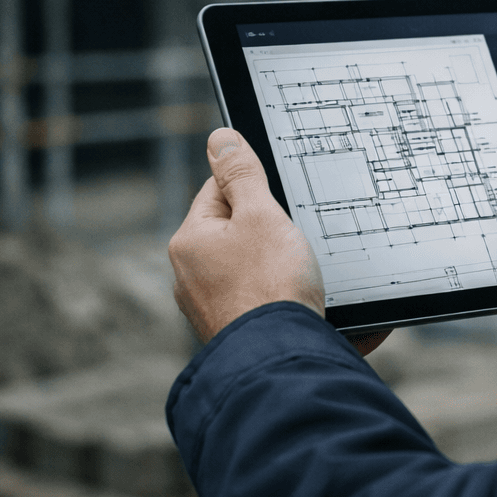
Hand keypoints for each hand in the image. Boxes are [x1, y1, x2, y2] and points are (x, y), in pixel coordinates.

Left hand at [169, 128, 325, 344]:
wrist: (283, 359)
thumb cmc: (271, 285)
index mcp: (189, 241)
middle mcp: (190, 276)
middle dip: (273, 230)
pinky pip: (264, 299)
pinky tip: (307, 302)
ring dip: (283, 266)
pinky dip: (286, 296)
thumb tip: (219, 138)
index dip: (256, 188)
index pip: (218, 190)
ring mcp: (212, 307)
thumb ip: (242, 175)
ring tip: (306, 275)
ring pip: (254, 267)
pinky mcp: (236, 329)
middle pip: (238, 230)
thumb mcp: (261, 214)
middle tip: (299, 238)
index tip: (284, 199)